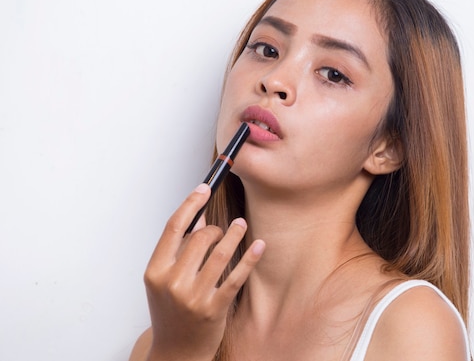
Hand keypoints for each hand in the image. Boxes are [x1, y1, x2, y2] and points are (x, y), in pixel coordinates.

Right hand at [143, 183, 264, 360]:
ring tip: (241, 225)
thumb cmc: (170, 313)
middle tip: (223, 228)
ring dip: (234, 235)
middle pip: (199, 238)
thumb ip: (178, 250)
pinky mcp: (214, 308)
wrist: (176, 352)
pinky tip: (259, 246)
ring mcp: (193, 297)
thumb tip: (198, 217)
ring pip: (220, 253)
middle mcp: (172, 283)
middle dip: (215, 228)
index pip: (173, 228)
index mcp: (155, 271)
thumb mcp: (164, 281)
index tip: (204, 188)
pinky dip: (249, 257)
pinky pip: (236, 276)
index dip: (190, 203)